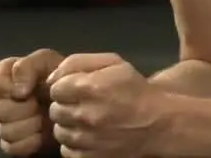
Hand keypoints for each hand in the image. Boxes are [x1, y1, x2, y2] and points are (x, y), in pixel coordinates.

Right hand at [0, 48, 65, 155]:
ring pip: (6, 130)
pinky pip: (13, 147)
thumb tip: (17, 90)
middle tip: (40, 103)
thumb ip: (27, 66)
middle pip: (0, 111)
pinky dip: (31, 141)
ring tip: (44, 117)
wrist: (76, 103)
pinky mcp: (13, 143)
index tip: (27, 90)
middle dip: (25, 107)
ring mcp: (5, 123)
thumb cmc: (61, 78)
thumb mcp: (47, 61)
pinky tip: (41, 133)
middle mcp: (1, 101)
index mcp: (6, 77)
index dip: (10, 89)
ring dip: (30, 125)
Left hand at [46, 53, 167, 157]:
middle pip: (55, 110)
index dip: (68, 87)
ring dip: (71, 125)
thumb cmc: (135, 90)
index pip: (55, 88)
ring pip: (59, 131)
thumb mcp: (113, 63)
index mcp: (90, 88)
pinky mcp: (87, 157)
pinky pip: (67, 149)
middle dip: (69, 106)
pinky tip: (92, 135)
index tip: (82, 89)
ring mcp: (85, 140)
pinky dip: (76, 143)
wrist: (159, 124)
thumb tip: (51, 79)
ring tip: (91, 120)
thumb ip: (78, 62)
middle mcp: (84, 115)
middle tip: (88, 104)